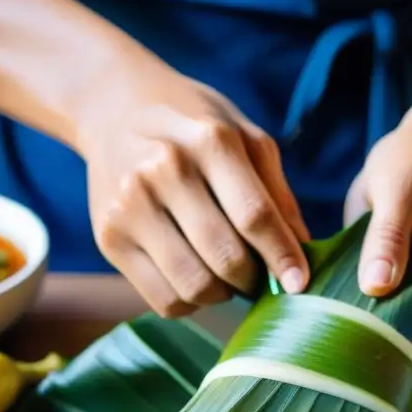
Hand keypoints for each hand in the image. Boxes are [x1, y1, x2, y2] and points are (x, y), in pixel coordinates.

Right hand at [76, 60, 309, 317]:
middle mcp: (165, 170)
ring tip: (228, 277)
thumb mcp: (244, 138)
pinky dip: (191, 302)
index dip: (282, 256)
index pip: (254, 215)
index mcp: (210, 140)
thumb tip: (303, 254)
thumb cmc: (194, 127)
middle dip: (254, 278)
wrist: (113, 108)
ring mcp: (130, 206)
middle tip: (259, 276)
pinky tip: (196, 278)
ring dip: (223, 294)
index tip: (299, 283)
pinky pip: (163, 299)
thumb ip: (277, 194)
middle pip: (225, 256)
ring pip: (194, 286)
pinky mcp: (108, 237)